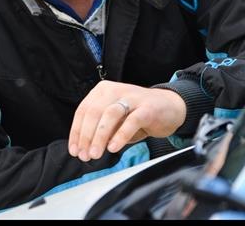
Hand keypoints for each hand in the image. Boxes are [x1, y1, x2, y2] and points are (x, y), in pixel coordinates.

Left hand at [68, 80, 185, 161]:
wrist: (170, 107)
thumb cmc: (138, 115)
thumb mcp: (116, 122)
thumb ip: (101, 130)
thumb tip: (84, 148)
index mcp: (102, 91)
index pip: (83, 111)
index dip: (76, 132)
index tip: (75, 150)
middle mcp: (114, 90)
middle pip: (94, 112)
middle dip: (86, 136)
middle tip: (84, 155)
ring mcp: (131, 97)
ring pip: (110, 115)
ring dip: (99, 136)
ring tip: (95, 154)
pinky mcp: (147, 108)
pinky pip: (131, 121)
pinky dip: (120, 135)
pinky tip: (114, 148)